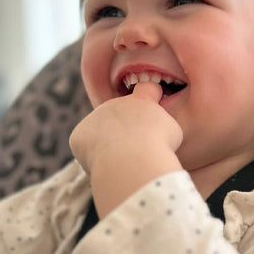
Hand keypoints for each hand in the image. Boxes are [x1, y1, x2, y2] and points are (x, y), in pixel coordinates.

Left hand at [69, 82, 182, 215]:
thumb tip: (158, 130)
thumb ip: (164, 126)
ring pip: (102, 133)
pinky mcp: (79, 135)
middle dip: (127, 129)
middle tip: (136, 151)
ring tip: (122, 162)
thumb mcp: (174, 133)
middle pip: (121, 116)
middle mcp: (116, 104)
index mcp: (142, 101)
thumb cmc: (158, 148)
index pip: (147, 88)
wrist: (131, 159)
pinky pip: (86, 147)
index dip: (151, 95)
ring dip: (110, 144)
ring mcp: (95, 118)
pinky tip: (106, 165)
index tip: (154, 103)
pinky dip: (93, 157)